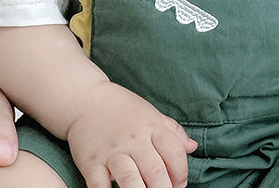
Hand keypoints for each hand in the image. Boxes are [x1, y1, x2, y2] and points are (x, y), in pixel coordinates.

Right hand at [66, 82, 196, 187]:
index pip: (174, 151)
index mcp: (151, 127)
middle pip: (155, 170)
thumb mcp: (150, 114)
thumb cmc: (123, 109)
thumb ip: (172, 132)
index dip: (181, 171)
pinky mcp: (91, 162)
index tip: (180, 184)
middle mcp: (133, 140)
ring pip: (130, 179)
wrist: (86, 99)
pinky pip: (99, 185)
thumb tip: (192, 147)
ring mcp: (112, 152)